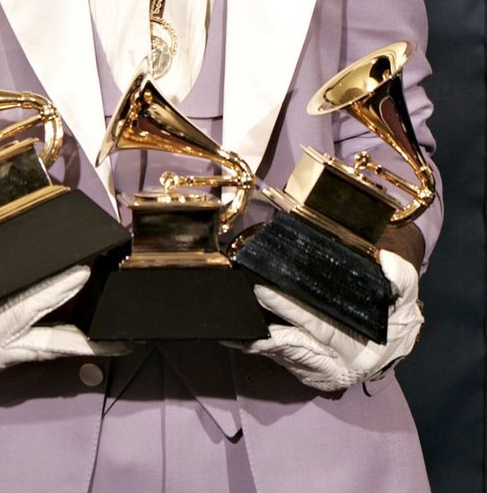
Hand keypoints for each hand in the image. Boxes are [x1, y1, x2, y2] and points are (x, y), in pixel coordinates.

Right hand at [0, 207, 121, 374]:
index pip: (25, 310)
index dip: (55, 292)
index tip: (82, 274)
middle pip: (50, 347)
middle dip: (87, 340)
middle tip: (121, 330)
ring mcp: (0, 361)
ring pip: (50, 355)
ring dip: (84, 350)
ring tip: (120, 344)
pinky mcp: (3, 360)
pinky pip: (40, 352)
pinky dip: (66, 346)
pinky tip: (92, 339)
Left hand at [237, 251, 422, 391]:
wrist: (396, 343)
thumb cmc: (397, 315)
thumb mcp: (406, 294)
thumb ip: (400, 277)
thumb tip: (384, 261)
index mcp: (360, 348)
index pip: (319, 327)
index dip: (290, 310)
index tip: (264, 291)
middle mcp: (336, 365)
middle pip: (293, 343)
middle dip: (265, 324)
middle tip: (238, 300)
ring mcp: (319, 371)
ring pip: (283, 355)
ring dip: (256, 341)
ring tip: (229, 325)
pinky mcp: (307, 373)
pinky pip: (280, 360)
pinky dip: (261, 348)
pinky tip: (237, 337)